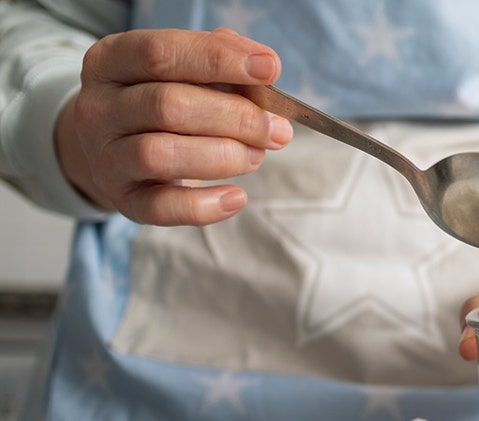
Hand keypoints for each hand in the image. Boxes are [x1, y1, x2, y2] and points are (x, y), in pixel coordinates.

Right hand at [55, 27, 293, 224]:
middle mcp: (99, 107)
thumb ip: (218, 61)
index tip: (270, 69)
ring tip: (257, 156)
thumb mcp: (180, 71)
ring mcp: (105, 157)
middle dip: (236, 117)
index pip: (161, 53)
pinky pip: (161, 208)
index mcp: (111, 60)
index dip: (219, 59)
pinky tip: (237, 197)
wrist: (114, 149)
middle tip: (278, 130)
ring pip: (161, 155)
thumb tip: (263, 67)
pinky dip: (205, 206)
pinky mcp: (122, 200)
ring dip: (223, 156)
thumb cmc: (161, 103)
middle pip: (168, 105)